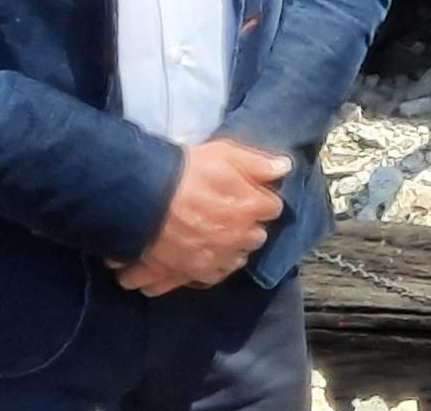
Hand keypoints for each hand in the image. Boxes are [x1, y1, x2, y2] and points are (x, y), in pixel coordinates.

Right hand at [116, 137, 286, 294]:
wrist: (145, 195)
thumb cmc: (188, 170)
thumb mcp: (226, 154)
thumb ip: (259, 163)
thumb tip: (284, 168)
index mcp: (251, 207)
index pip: (273, 207)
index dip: (262, 199)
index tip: (252, 195)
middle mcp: (238, 236)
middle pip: (257, 236)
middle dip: (249, 226)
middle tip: (233, 215)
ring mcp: (215, 256)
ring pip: (236, 258)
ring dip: (232, 249)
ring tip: (219, 238)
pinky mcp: (192, 270)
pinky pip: (211, 276)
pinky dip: (210, 267)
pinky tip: (204, 256)